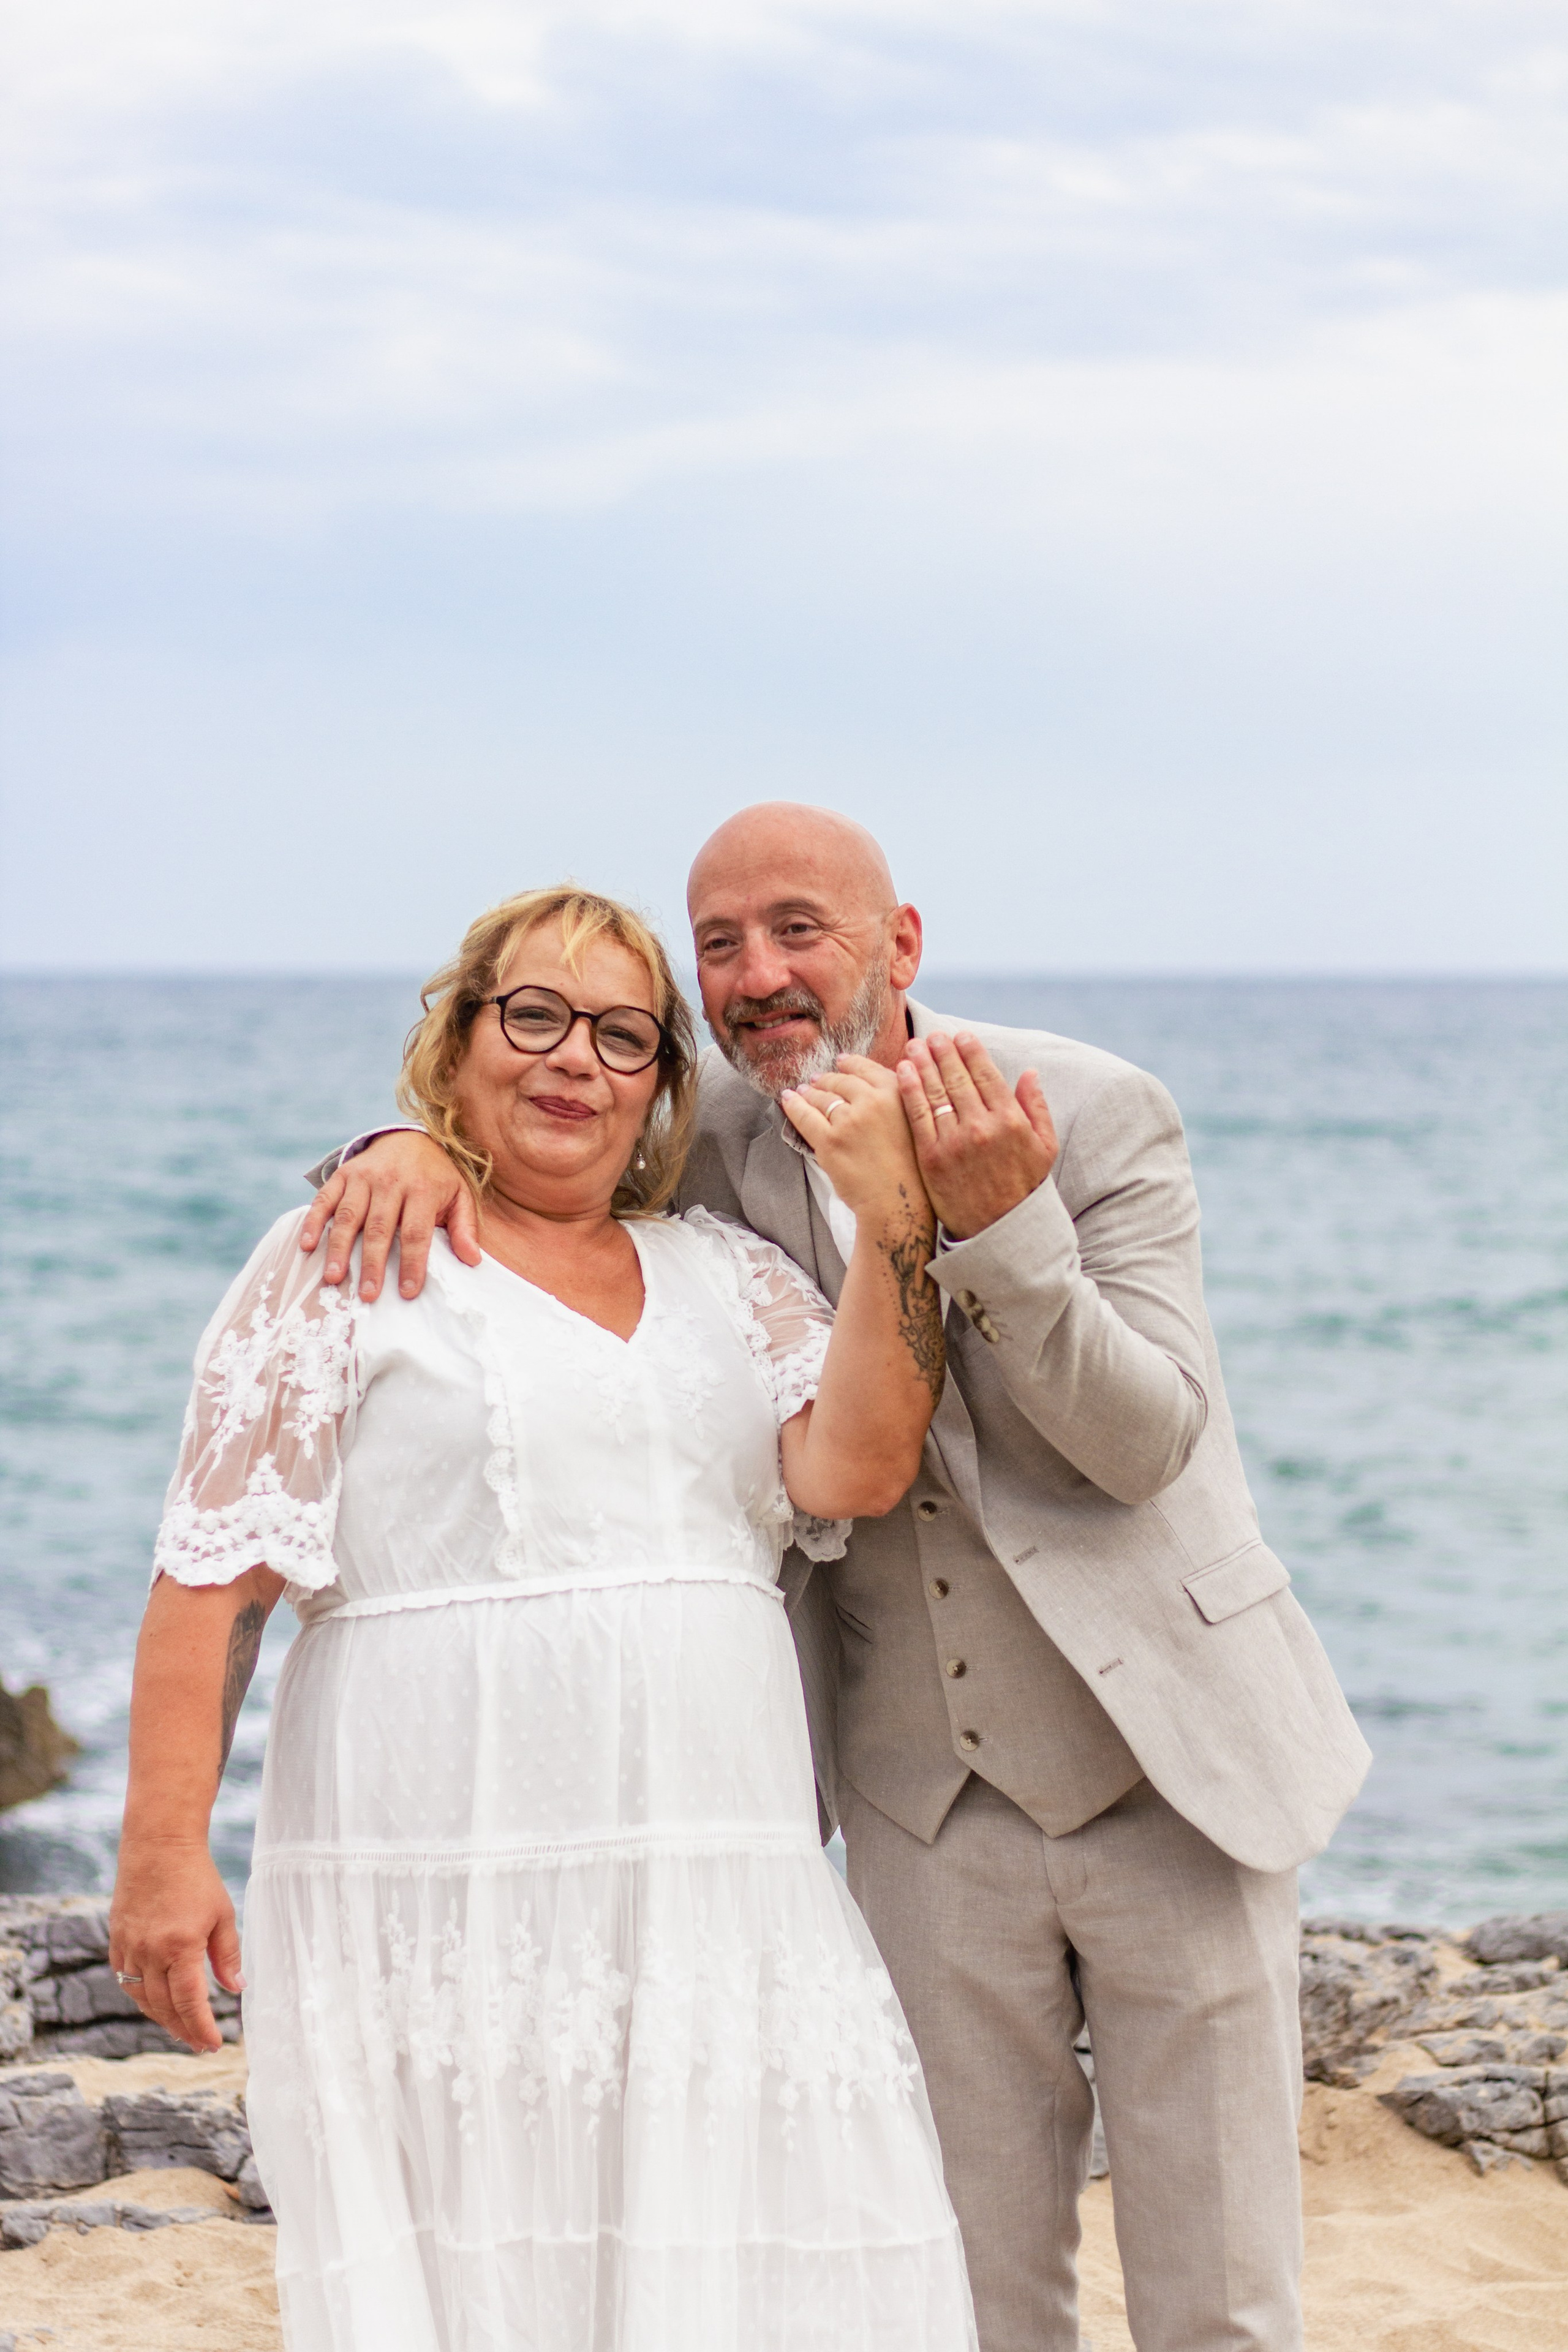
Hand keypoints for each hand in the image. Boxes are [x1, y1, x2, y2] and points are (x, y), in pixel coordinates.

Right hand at [108, 1839, 242, 2054]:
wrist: (159, 1846)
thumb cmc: (197, 1878)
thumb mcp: (222, 1915)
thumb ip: (227, 1955)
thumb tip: (236, 1989)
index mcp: (180, 1948)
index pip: (190, 2003)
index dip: (201, 2028)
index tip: (214, 2044)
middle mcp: (150, 1953)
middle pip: (164, 2007)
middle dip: (183, 2030)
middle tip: (199, 2044)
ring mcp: (129, 1947)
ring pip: (142, 1998)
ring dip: (161, 2018)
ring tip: (180, 2029)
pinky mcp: (116, 1940)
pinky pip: (125, 1980)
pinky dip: (140, 1996)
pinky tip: (155, 2001)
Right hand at [299, 1132, 480, 1301]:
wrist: (411, 1137)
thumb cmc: (437, 1176)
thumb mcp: (459, 1195)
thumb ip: (464, 1227)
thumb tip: (472, 1260)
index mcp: (422, 1189)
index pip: (416, 1232)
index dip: (412, 1263)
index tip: (408, 1292)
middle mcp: (391, 1181)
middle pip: (379, 1228)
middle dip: (372, 1264)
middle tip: (367, 1295)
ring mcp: (364, 1177)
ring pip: (349, 1216)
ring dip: (338, 1248)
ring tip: (333, 1277)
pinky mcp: (344, 1174)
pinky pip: (325, 1198)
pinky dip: (314, 1221)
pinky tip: (307, 1245)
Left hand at [780, 1055, 929, 1223]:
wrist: (897, 1202)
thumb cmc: (908, 1166)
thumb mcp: (912, 1121)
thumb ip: (896, 1097)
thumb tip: (868, 1079)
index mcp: (897, 1093)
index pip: (867, 1068)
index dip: (850, 1064)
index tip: (841, 1061)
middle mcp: (873, 1101)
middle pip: (842, 1081)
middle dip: (827, 1079)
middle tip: (817, 1079)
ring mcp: (849, 1120)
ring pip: (822, 1097)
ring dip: (810, 1092)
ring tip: (803, 1091)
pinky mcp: (830, 1140)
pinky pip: (805, 1116)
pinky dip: (793, 1105)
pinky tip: (788, 1098)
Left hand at [896, 1032, 1057, 1239]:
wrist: (998, 1231)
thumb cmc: (1023, 1186)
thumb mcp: (1045, 1147)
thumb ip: (1037, 1107)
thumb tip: (1030, 1072)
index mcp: (1010, 1121)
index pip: (987, 1075)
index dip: (972, 1051)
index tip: (961, 1035)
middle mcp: (982, 1127)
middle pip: (958, 1078)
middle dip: (943, 1052)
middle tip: (932, 1035)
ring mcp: (954, 1142)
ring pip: (935, 1093)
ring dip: (922, 1064)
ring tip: (914, 1046)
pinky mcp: (931, 1158)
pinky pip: (917, 1116)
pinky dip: (909, 1090)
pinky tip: (902, 1072)